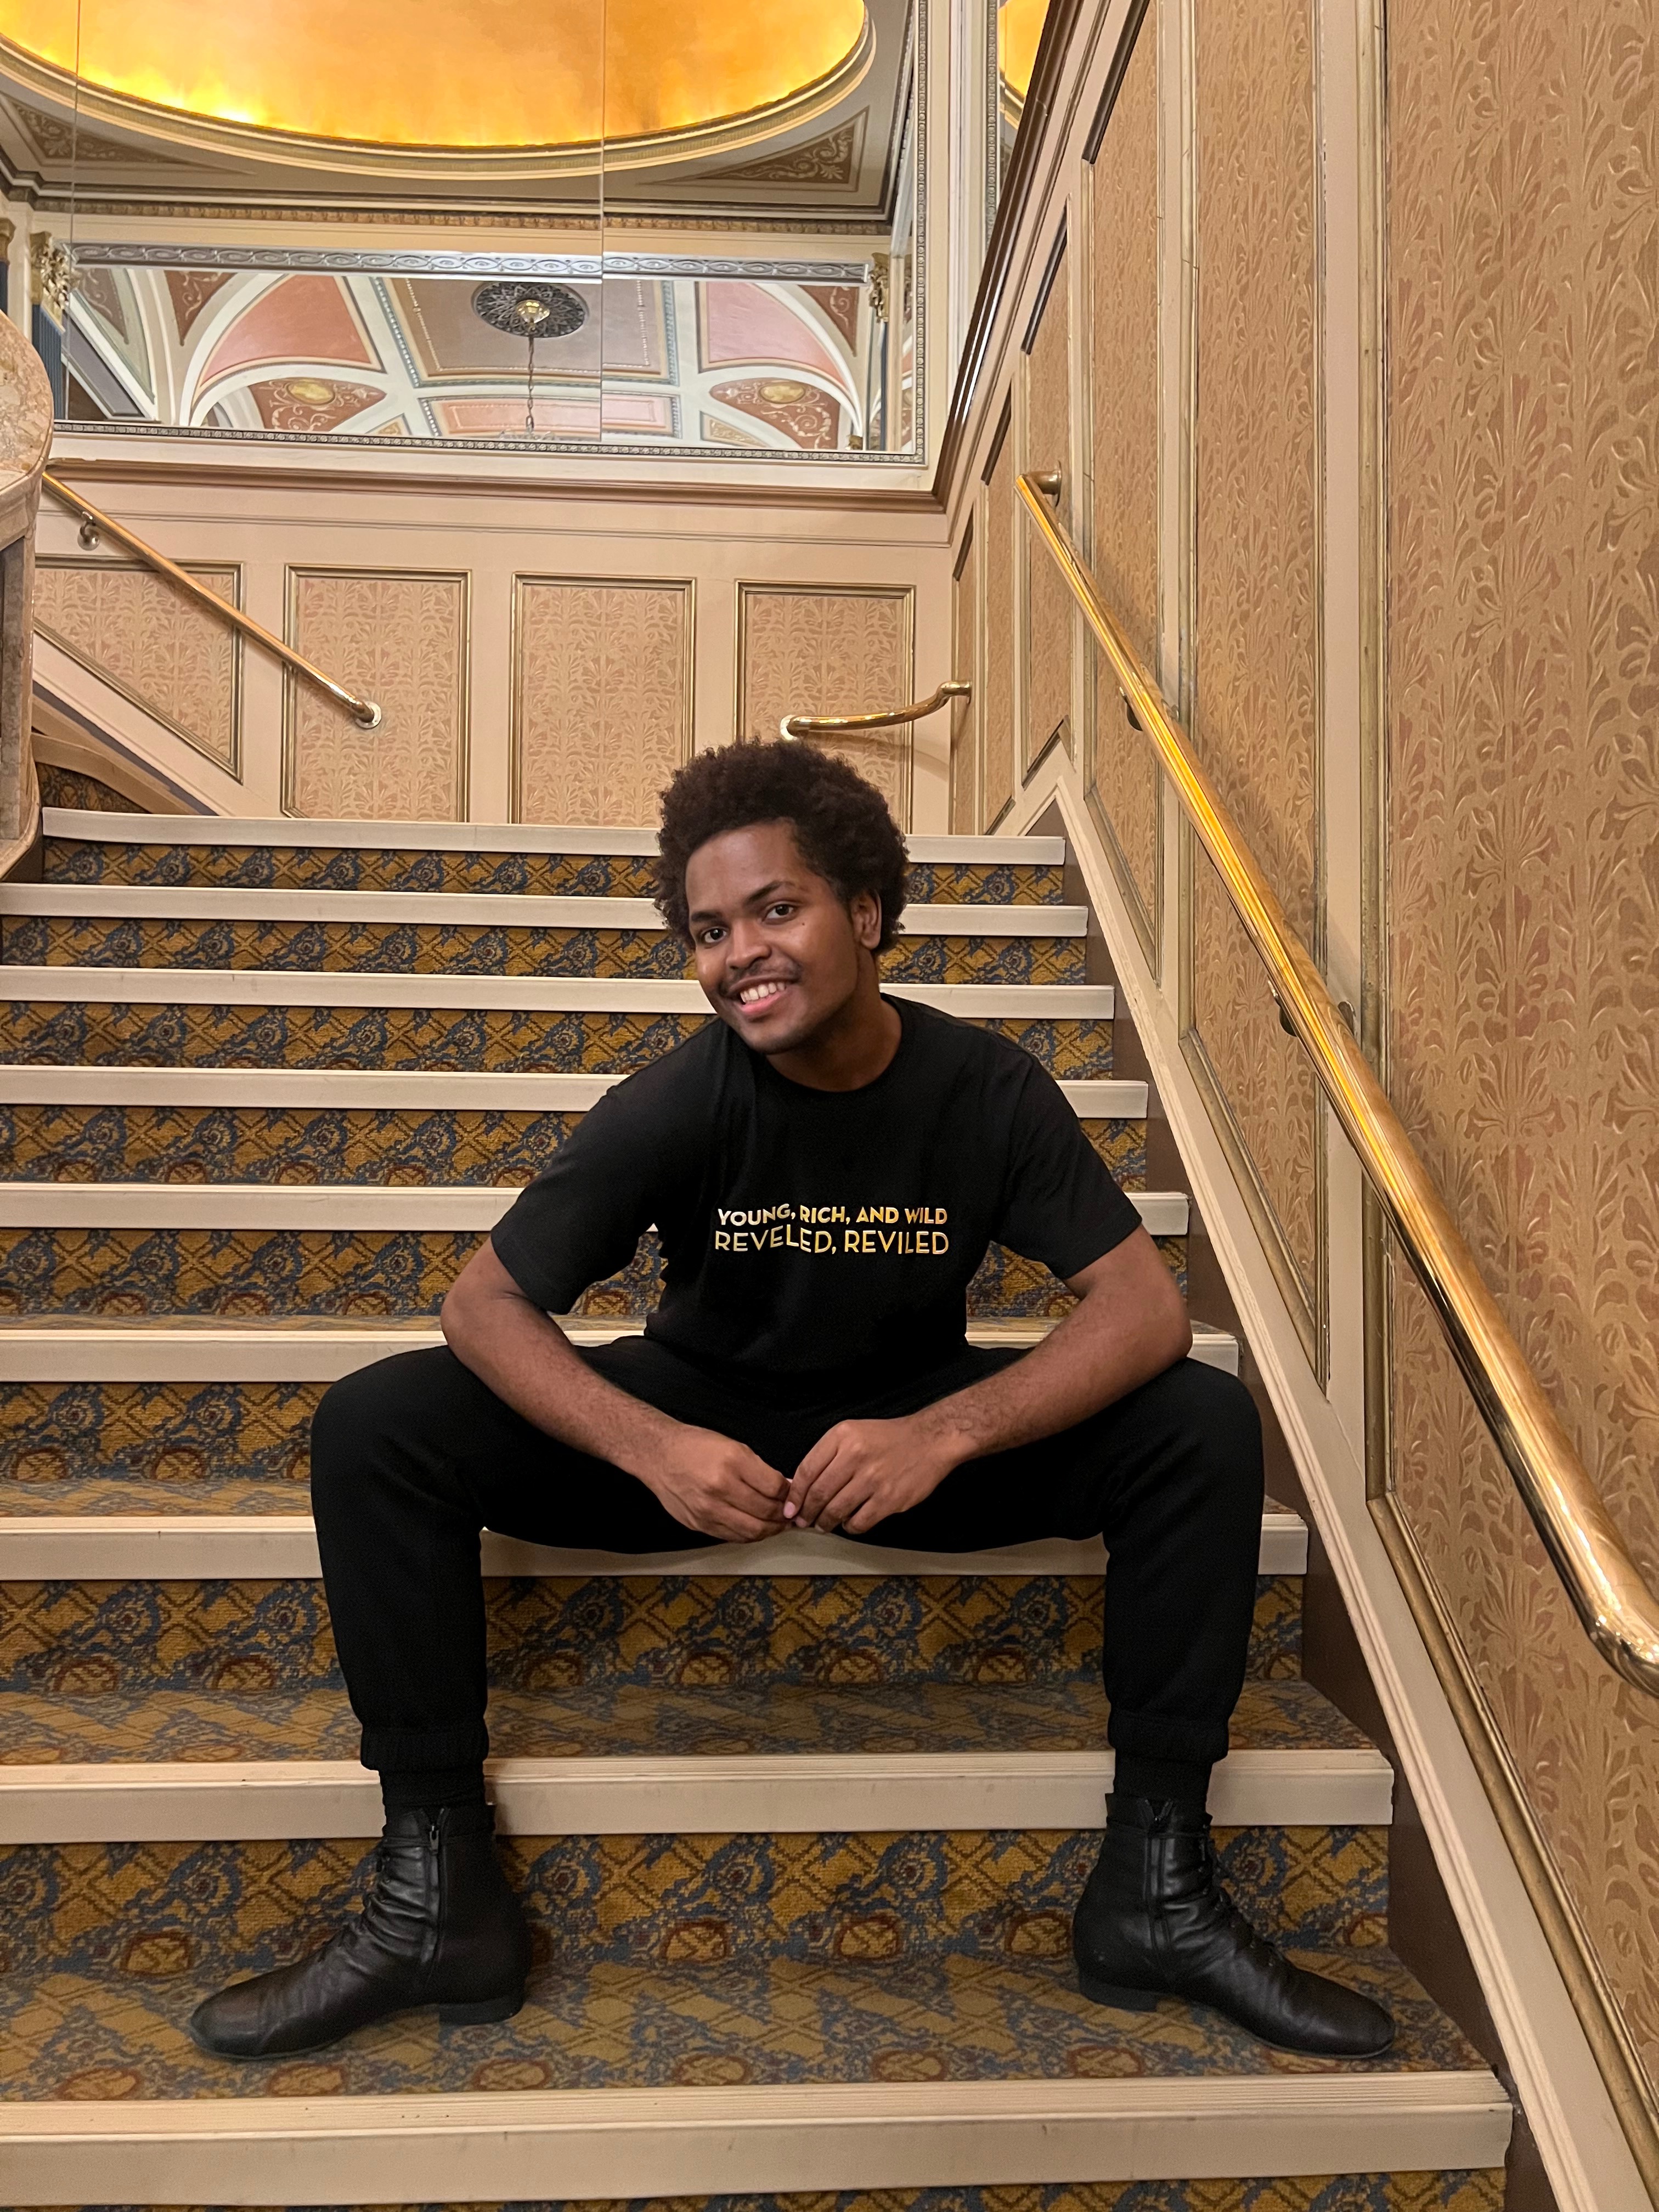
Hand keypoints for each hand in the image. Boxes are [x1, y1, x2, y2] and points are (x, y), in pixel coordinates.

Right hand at [642, 1424, 789, 1540]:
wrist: (658, 1455)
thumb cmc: (694, 1446)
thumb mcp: (732, 1446)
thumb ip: (759, 1469)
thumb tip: (783, 1488)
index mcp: (732, 1462)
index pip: (774, 1488)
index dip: (788, 1494)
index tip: (792, 1495)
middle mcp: (720, 1488)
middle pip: (766, 1512)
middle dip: (783, 1515)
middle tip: (789, 1514)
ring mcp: (708, 1510)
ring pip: (752, 1531)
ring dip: (770, 1530)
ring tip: (777, 1524)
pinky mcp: (699, 1524)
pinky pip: (733, 1537)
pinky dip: (749, 1535)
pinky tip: (756, 1528)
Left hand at [786, 1415, 960, 1535]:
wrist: (929, 1440)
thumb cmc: (888, 1439)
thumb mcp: (852, 1433)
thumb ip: (827, 1455)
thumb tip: (802, 1486)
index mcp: (842, 1436)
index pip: (807, 1470)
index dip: (794, 1494)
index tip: (790, 1508)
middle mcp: (855, 1456)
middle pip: (818, 1493)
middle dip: (806, 1513)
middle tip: (803, 1521)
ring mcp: (873, 1479)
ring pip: (836, 1510)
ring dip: (825, 1522)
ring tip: (823, 1524)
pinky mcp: (889, 1499)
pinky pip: (859, 1522)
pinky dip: (850, 1527)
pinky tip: (849, 1522)